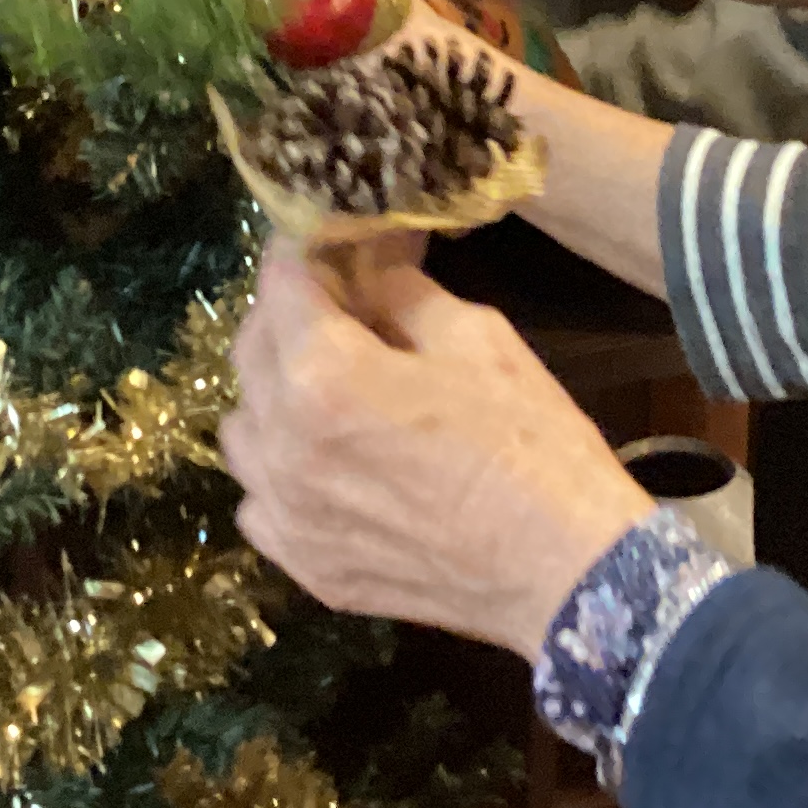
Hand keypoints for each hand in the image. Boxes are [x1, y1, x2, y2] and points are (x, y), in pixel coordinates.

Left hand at [225, 237, 649, 657]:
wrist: (565, 567)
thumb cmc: (530, 441)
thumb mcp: (476, 337)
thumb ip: (400, 294)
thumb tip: (366, 270)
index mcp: (324, 374)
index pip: (280, 281)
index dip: (301, 250)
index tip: (323, 239)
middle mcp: (282, 442)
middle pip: (250, 351)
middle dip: (286, 316)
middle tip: (336, 308)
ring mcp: (286, 513)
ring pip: (243, 429)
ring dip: (274, 397)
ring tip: (328, 393)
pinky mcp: (302, 565)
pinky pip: (259, 501)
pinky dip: (281, 473)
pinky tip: (329, 466)